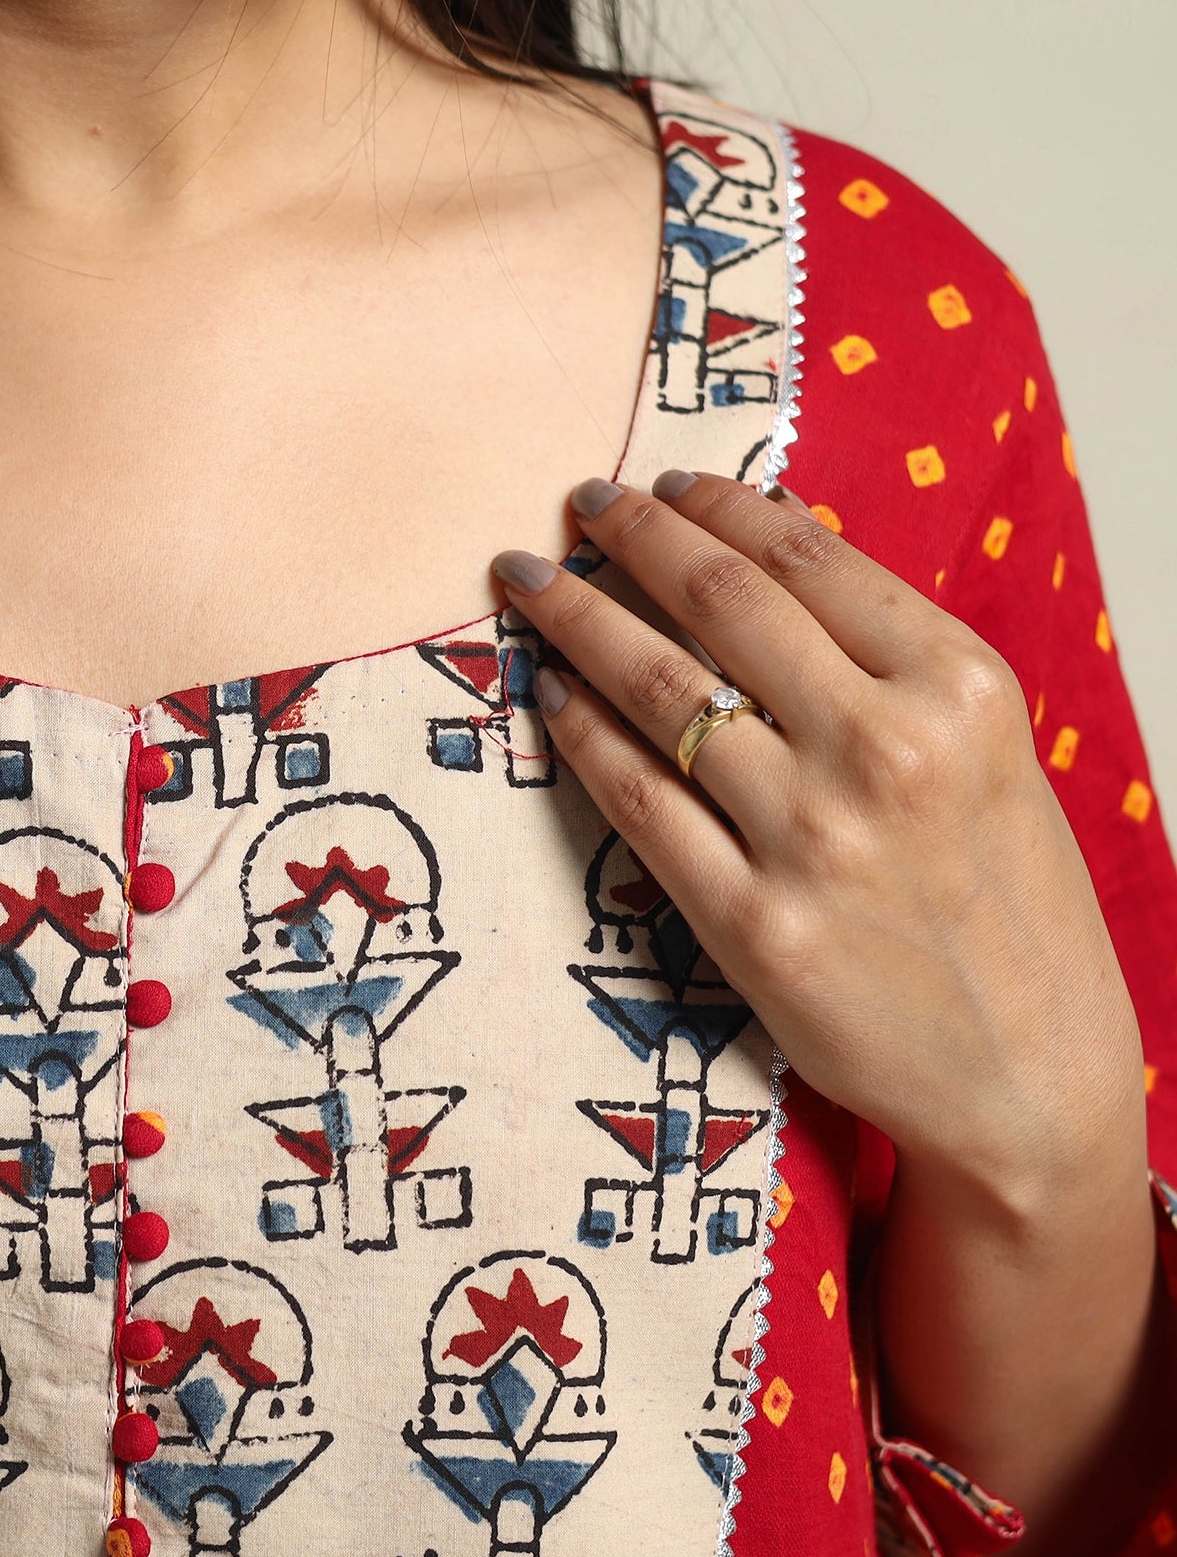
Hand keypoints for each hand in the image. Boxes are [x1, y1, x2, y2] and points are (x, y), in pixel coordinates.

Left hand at [492, 469, 1145, 1190]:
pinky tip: (549, 689)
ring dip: (576, 619)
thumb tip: (763, 550)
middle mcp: (887, 749)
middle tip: (577, 504)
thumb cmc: (1007, 900)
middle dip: (629, 536)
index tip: (662, 484)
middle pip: (717, 601)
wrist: (1028, 1073)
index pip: (804, 557)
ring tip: (529, 583)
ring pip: (657, 690)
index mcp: (960, 686)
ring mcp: (813, 838)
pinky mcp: (752, 922)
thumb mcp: (986, 749)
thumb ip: (887, 656)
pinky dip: (579, 732)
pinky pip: (636, 799)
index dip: (714, 506)